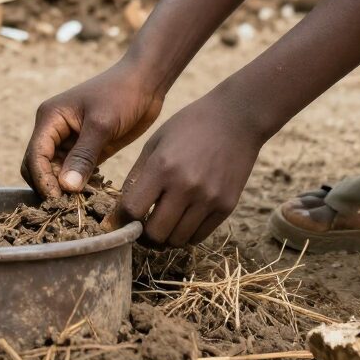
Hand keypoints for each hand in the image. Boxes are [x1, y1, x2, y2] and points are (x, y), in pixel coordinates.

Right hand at [21, 59, 163, 197]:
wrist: (145, 83)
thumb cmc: (121, 95)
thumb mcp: (101, 124)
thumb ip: (83, 156)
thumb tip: (65, 188)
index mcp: (50, 118)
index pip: (35, 156)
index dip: (42, 181)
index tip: (59, 201)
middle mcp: (54, 130)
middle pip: (38, 168)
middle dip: (49, 187)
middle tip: (70, 207)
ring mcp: (69, 141)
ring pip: (55, 174)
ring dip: (64, 190)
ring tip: (83, 205)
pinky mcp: (85, 150)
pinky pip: (73, 174)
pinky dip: (79, 186)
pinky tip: (93, 195)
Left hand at [112, 81, 263, 246]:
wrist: (236, 118)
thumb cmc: (190, 126)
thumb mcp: (156, 141)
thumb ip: (138, 174)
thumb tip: (123, 207)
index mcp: (162, 167)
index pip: (132, 210)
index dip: (124, 218)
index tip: (125, 217)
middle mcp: (185, 186)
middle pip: (155, 233)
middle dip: (145, 234)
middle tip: (144, 225)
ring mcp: (208, 199)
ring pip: (177, 240)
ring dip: (166, 236)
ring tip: (164, 223)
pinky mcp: (226, 206)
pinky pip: (199, 237)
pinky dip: (187, 234)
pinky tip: (183, 220)